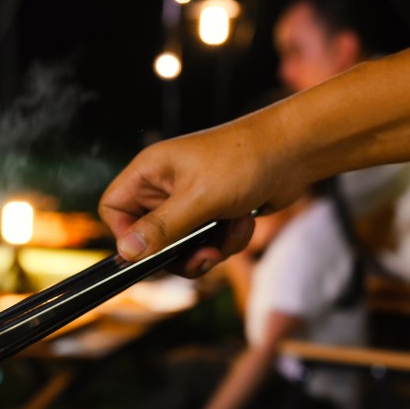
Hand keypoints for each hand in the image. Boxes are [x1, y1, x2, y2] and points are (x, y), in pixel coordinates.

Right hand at [99, 117, 304, 275]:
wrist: (296, 151)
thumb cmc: (244, 160)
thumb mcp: (199, 199)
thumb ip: (161, 228)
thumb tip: (125, 252)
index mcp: (150, 172)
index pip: (114, 208)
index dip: (124, 235)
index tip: (149, 253)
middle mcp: (165, 187)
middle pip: (149, 237)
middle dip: (179, 252)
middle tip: (203, 257)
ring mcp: (189, 201)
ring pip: (181, 247)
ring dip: (209, 248)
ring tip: (231, 230)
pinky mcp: (213, 212)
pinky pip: (207, 243)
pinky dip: (227, 240)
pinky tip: (245, 220)